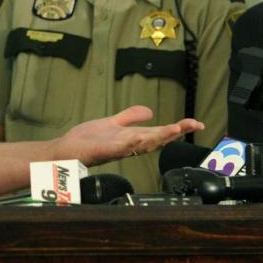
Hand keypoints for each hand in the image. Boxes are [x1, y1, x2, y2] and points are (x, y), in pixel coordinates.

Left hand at [52, 105, 203, 165]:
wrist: (66, 150)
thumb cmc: (88, 141)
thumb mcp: (113, 123)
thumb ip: (130, 117)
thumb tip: (151, 111)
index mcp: (132, 138)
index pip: (159, 132)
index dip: (178, 128)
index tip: (196, 123)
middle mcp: (128, 145)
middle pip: (156, 138)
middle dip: (176, 132)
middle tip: (195, 124)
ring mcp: (117, 148)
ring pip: (142, 143)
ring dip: (159, 136)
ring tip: (176, 128)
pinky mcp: (103, 150)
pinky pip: (120, 147)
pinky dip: (132, 143)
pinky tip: (141, 136)